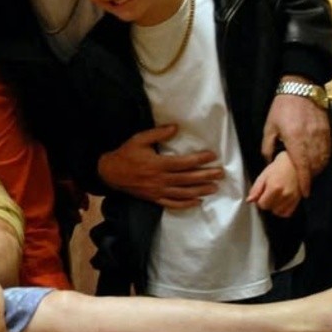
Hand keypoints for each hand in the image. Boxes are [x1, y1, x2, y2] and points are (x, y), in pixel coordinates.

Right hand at [97, 125, 222, 208]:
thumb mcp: (139, 139)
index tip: (212, 156)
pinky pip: (172, 204)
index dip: (199, 160)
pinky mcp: (154, 199)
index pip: (184, 163)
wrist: (110, 173)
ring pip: (183, 193)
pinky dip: (185, 204)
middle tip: (221, 174)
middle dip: (206, 176)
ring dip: (200, 191)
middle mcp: (160, 179)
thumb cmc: (126, 154)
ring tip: (214, 188)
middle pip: (187, 179)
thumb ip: (158, 133)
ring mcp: (158, 191)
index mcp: (158, 164)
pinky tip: (197, 202)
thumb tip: (175, 127)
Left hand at [247, 151, 301, 216]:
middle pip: (269, 208)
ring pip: (278, 212)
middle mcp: (285, 195)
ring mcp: (293, 198)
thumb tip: (249, 200)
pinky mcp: (298, 200)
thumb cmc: (278, 168)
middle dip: (266, 203)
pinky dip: (282, 210)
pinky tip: (281, 202)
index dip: (259, 200)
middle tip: (268, 193)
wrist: (294, 164)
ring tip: (275, 197)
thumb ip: (256, 189)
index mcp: (274, 188)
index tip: (261, 194)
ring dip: (274, 207)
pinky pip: (287, 213)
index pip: (262, 204)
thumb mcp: (263, 176)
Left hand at [261, 90, 331, 196]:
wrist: (301, 88)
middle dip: (310, 179)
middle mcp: (311, 140)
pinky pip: (328, 151)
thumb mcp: (269, 127)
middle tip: (304, 187)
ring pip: (323, 160)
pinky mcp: (327, 131)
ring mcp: (322, 136)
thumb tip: (268, 162)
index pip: (302, 166)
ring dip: (317, 171)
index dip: (304, 182)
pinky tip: (318, 164)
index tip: (305, 193)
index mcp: (295, 140)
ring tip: (310, 177)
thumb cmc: (282, 107)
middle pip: (314, 166)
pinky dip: (324, 160)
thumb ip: (268, 147)